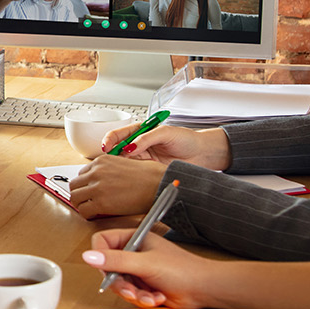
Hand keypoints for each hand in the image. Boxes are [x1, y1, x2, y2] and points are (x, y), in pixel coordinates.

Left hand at [70, 154, 172, 217]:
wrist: (159, 185)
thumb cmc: (150, 176)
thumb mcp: (125, 163)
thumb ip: (110, 170)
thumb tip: (105, 181)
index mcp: (102, 160)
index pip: (82, 173)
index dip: (85, 185)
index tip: (89, 191)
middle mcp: (96, 171)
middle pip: (74, 185)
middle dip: (80, 194)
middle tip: (86, 202)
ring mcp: (96, 186)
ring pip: (75, 198)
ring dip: (81, 205)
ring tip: (90, 210)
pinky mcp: (100, 202)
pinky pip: (83, 211)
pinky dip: (87, 215)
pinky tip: (95, 216)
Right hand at [83, 228, 216, 308]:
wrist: (204, 289)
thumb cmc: (183, 269)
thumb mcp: (146, 264)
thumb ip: (116, 260)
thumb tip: (88, 256)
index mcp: (133, 238)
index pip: (102, 242)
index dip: (100, 257)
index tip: (107, 271)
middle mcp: (133, 252)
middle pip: (108, 268)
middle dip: (121, 284)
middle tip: (132, 291)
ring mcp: (138, 270)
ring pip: (119, 285)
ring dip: (134, 294)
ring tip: (150, 296)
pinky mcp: (143, 285)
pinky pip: (131, 295)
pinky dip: (142, 300)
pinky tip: (157, 298)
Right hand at [100, 125, 229, 169]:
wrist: (202, 154)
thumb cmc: (187, 140)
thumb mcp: (166, 133)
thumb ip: (146, 138)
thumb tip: (130, 147)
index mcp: (141, 131)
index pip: (119, 134)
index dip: (110, 140)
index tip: (107, 147)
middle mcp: (139, 145)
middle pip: (118, 149)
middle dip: (111, 155)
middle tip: (108, 161)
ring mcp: (143, 158)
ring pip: (123, 162)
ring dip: (118, 166)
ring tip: (116, 170)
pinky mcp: (148, 171)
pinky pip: (133, 172)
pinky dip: (127, 175)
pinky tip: (126, 177)